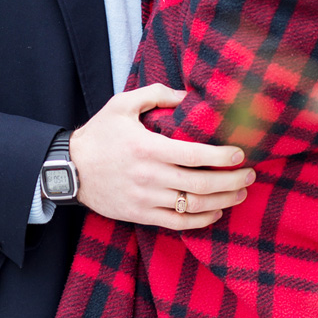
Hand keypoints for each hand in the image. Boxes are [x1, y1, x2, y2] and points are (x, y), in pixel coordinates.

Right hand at [69, 84, 254, 229]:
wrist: (67, 169)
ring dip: (223, 200)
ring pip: (193, 206)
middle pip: (201, 184)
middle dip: (233, 181)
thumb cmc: (99, 134)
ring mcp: (145, 199)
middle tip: (251, 175)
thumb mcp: (122, 105)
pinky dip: (201, 220)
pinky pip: (177, 223)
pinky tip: (216, 211)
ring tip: (241, 193)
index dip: (223, 157)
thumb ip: (156, 94)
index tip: (241, 154)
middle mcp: (149, 176)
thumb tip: (187, 95)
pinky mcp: (140, 215)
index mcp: (148, 148)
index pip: (196, 155)